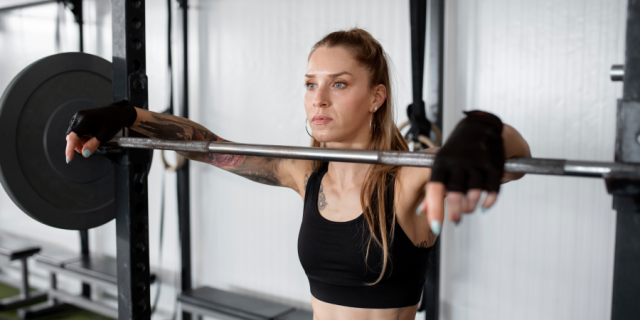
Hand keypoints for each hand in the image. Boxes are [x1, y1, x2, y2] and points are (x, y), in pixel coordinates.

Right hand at [64, 100, 136, 162]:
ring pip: (73, 134)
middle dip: (78, 145)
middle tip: (88, 149)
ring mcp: (78, 117)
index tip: (69, 159)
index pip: (73, 137)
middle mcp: (79, 117)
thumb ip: (93, 144)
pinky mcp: (80, 118)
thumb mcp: (105, 136)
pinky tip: (90, 137)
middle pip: (71, 136)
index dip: (70, 149)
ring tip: (92, 141)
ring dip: (80, 141)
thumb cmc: (113, 122)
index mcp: (85, 120)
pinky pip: (76, 130)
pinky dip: (82, 137)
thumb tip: (84, 153)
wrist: (118, 113)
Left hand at [417, 110, 504, 234]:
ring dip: (470, 206)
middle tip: (455, 221)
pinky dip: (488, 201)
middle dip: (454, 212)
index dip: (434, 209)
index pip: (435, 188)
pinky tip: (483, 206)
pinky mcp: (494, 164)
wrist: (482, 126)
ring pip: (474, 192)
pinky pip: (492, 188)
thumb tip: (421, 211)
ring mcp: (477, 162)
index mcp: (441, 162)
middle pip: (455, 192)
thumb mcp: (441, 165)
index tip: (435, 227)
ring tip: (467, 209)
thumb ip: (431, 189)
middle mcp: (458, 162)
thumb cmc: (457, 150)